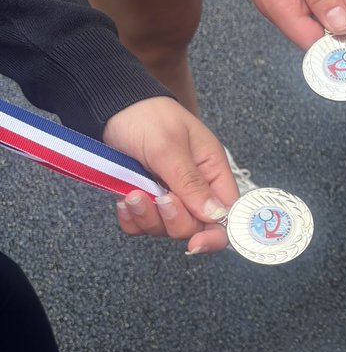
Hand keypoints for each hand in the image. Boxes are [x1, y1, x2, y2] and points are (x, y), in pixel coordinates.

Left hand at [103, 96, 238, 252]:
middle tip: (159, 198)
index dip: (215, 233)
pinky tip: (123, 200)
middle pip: (195, 226)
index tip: (195, 244)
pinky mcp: (146, 200)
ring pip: (166, 229)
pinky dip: (132, 219)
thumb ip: (191, 183)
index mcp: (212, 171)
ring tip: (132, 195)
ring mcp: (169, 196)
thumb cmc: (148, 117)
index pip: (227, 213)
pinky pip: (142, 225)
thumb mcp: (170, 147)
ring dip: (148, 218)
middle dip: (174, 220)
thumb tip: (217, 215)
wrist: (111, 108)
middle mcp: (195, 188)